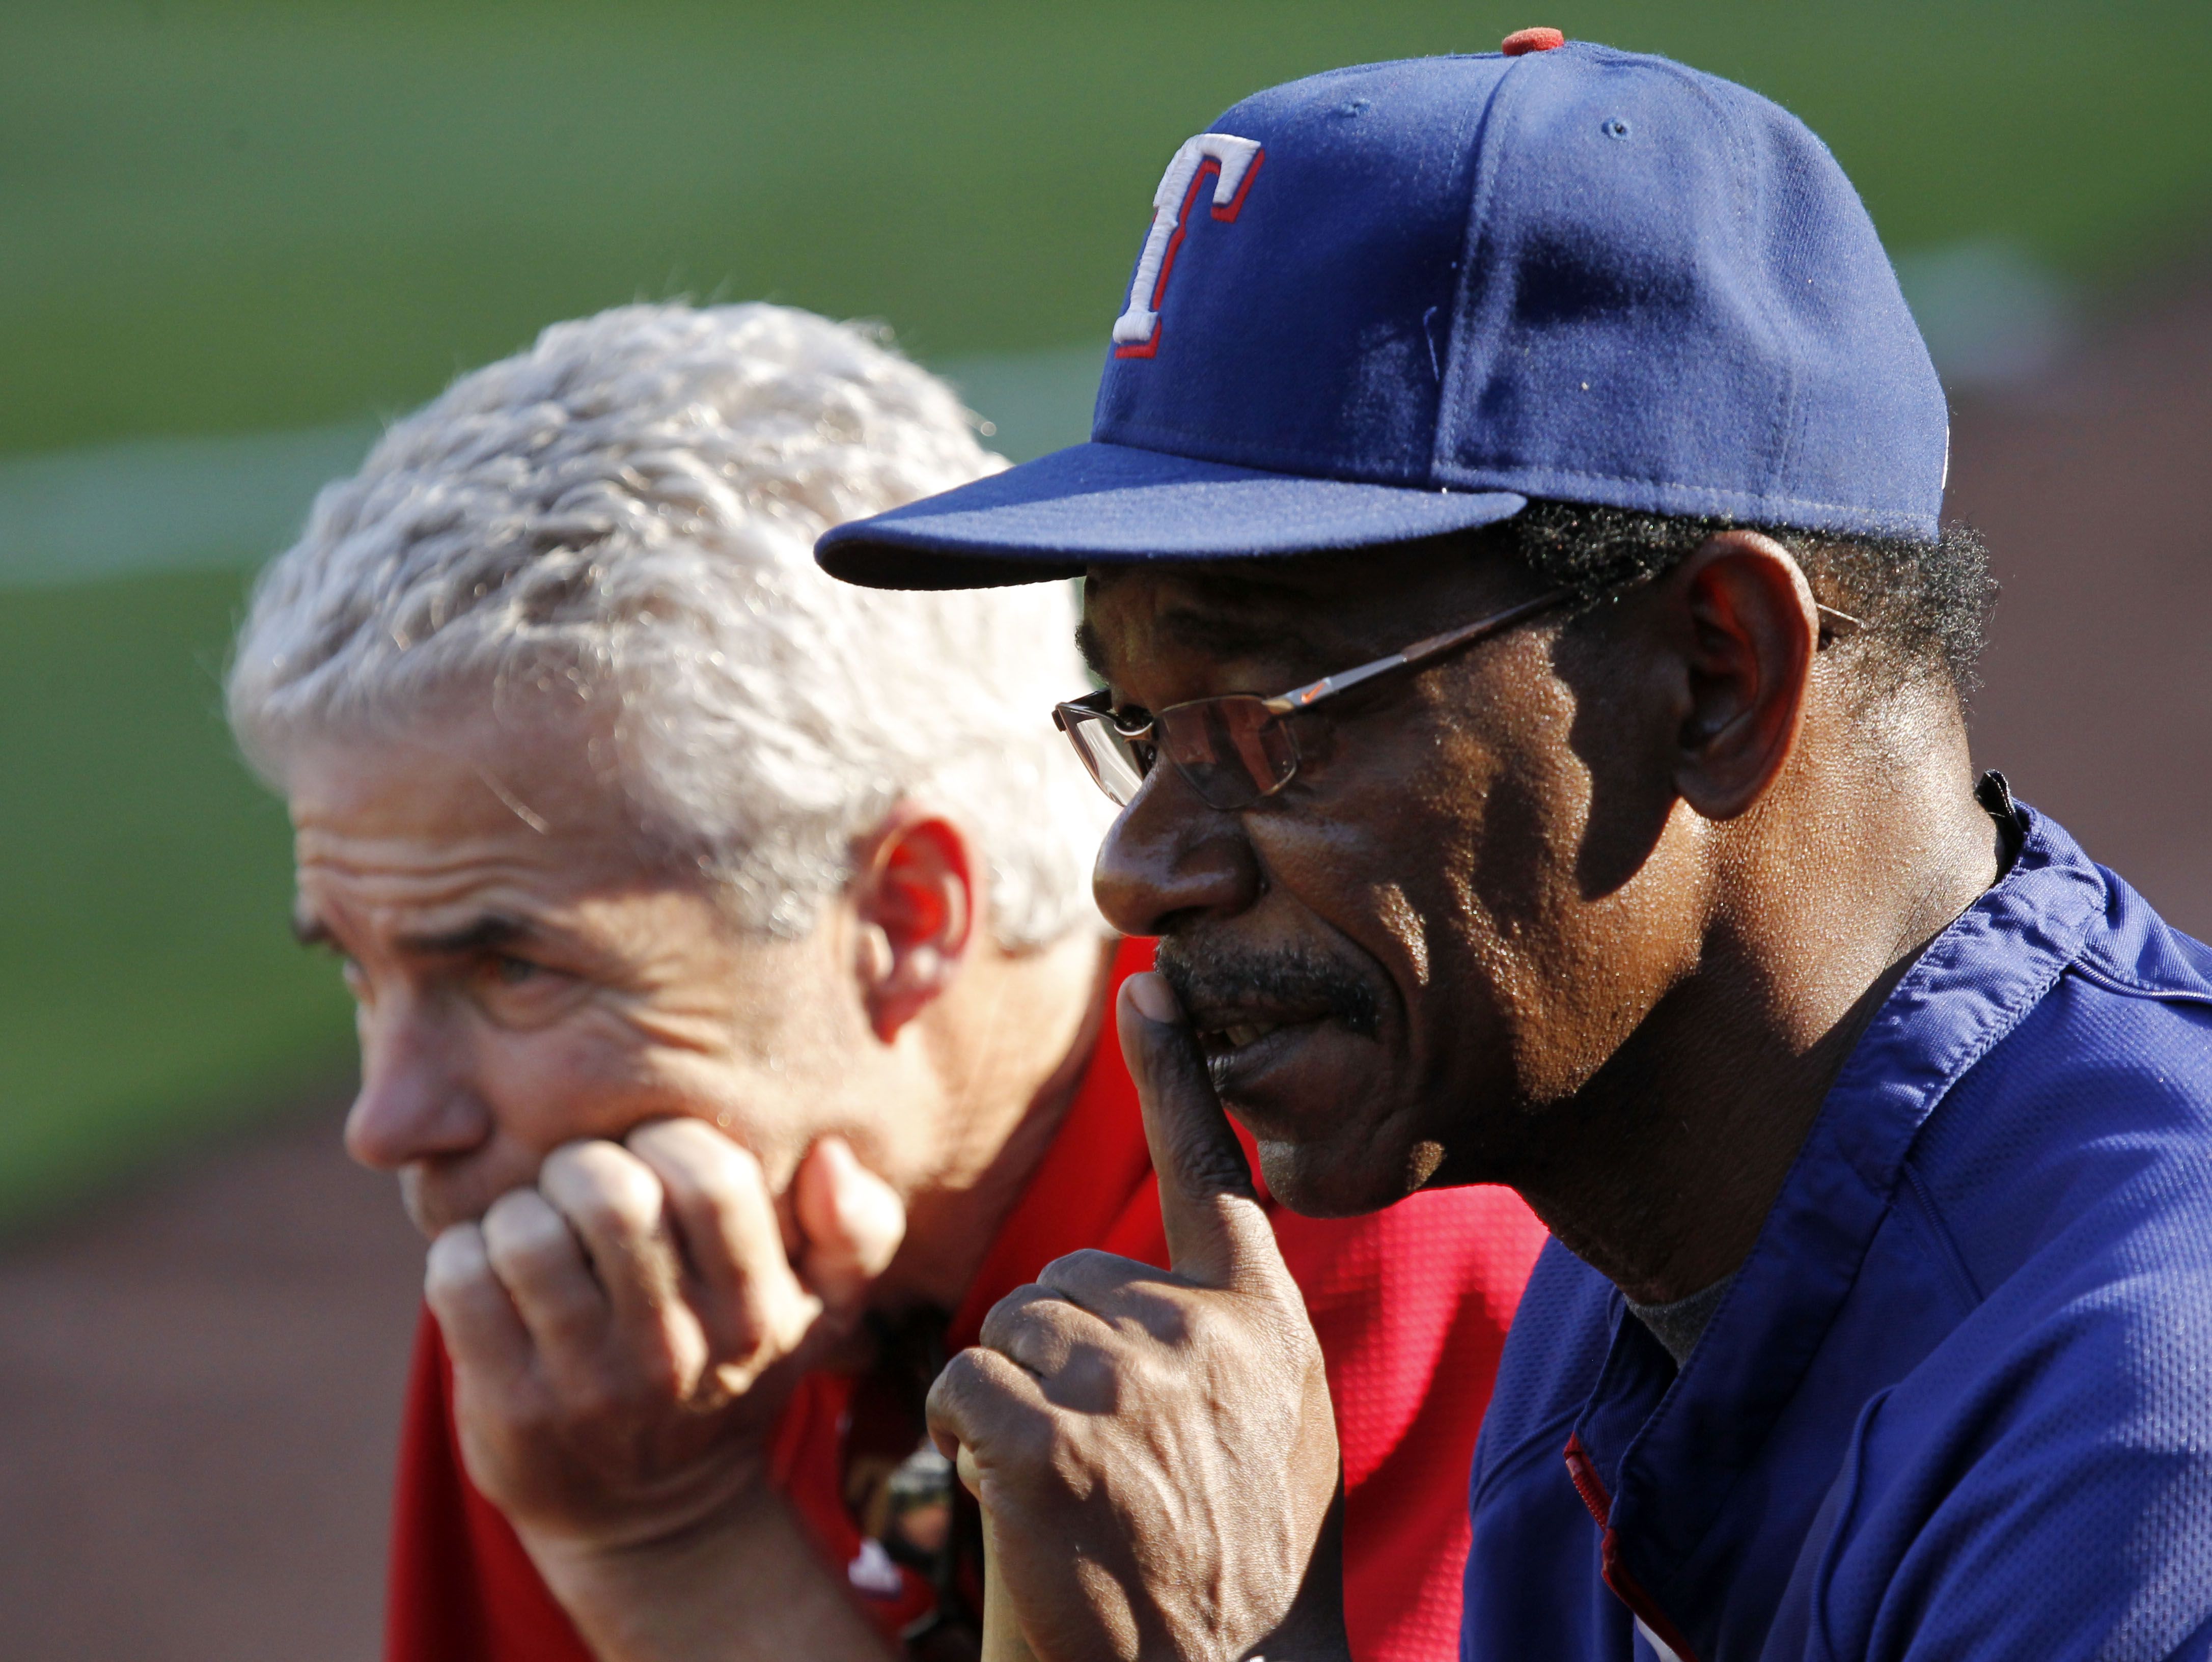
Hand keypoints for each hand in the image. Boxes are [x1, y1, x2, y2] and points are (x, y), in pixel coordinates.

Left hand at [424, 1120, 904, 1556]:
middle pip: (610, 1194)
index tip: (654, 1162)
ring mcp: (586, 1387)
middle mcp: (675, 1355)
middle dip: (582, 1165)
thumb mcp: (819, 1315)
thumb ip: (854, 1231)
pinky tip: (491, 1269)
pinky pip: (459, 1281)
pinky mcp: (507, 1408)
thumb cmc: (731, 1376)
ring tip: (537, 1229)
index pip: (713, 1179)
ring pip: (527, 1232)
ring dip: (519, 1209)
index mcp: (756, 1316)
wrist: (654, 1520)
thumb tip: (829, 1155)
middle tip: (580, 1187)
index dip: (669, 1142)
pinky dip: (463, 1252)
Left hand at [928, 973, 1347, 1661]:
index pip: (1216, 1171)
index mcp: (1261, 1323)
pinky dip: (967, 1437)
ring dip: (1014, 1401)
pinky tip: (1016, 1502)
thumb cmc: (1236, 1571)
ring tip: (1068, 1491)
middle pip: (1069, 1276)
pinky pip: (965, 1380)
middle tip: (1101, 1460)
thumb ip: (1234, 1335)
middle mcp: (1203, 1336)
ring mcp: (1128, 1387)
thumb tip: (1183, 1273)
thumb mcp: (1278, 1433)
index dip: (1175, 1075)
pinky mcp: (1049, 1444)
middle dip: (1059, 1356)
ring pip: (1011, 1326)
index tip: (1149, 989)